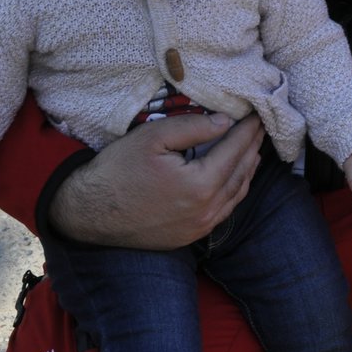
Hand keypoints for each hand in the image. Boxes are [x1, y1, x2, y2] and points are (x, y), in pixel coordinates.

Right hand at [48, 112, 263, 248]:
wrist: (90, 213)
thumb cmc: (118, 169)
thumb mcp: (154, 138)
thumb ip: (194, 128)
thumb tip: (227, 122)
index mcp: (200, 185)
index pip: (235, 150)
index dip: (248, 130)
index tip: (258, 114)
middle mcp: (206, 211)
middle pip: (241, 173)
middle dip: (252, 148)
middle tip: (261, 128)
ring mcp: (199, 228)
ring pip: (235, 195)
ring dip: (247, 171)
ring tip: (253, 151)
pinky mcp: (190, 237)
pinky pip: (222, 212)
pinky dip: (234, 192)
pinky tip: (234, 180)